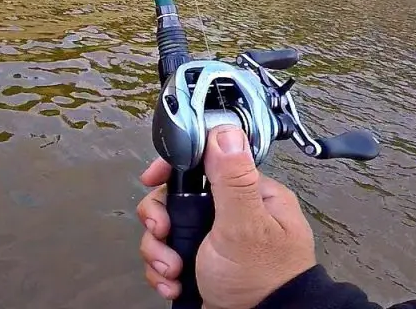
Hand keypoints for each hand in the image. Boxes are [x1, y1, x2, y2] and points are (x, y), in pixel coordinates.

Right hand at [136, 125, 317, 308]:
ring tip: (170, 271)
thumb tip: (225, 131)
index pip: (204, 163)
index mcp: (251, 195)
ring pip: (166, 228)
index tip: (152, 180)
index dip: (172, 170)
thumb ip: (233, 179)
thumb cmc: (263, 281)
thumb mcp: (244, 226)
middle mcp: (231, 214)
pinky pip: (166, 254)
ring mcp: (213, 239)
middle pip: (175, 198)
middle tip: (163, 236)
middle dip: (160, 221)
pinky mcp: (199, 262)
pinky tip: (173, 283)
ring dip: (158, 251)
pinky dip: (162, 270)